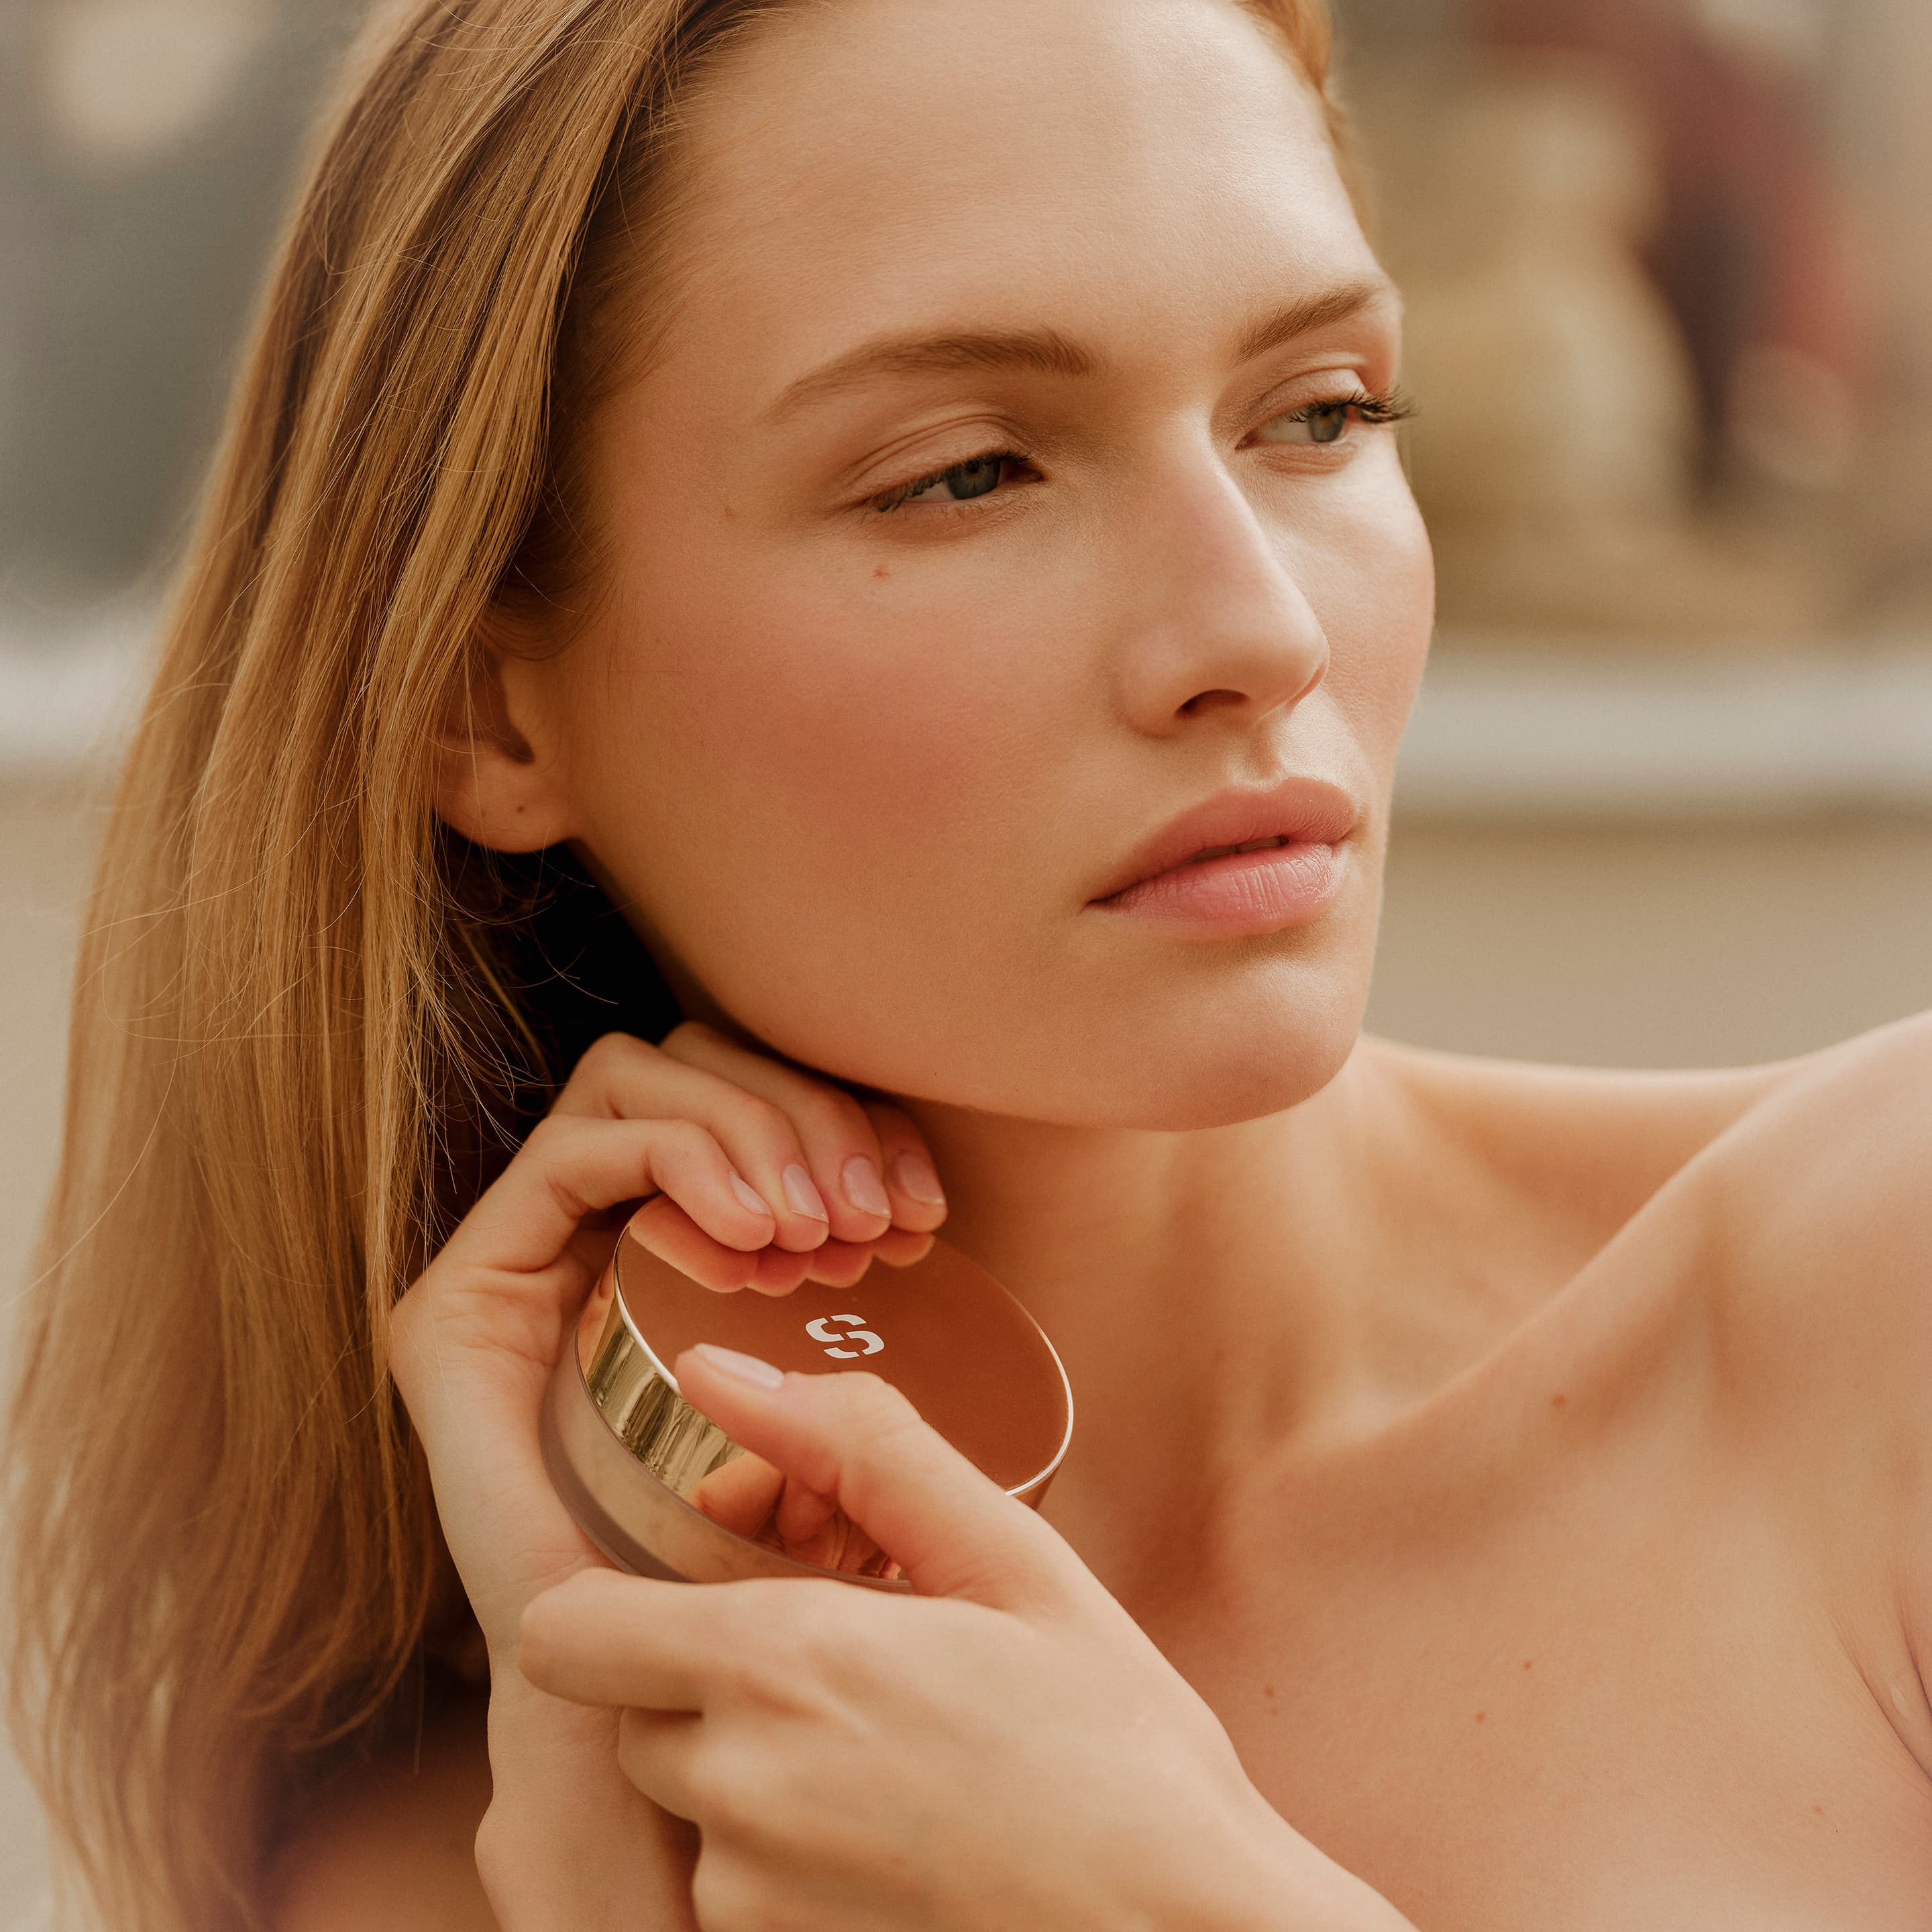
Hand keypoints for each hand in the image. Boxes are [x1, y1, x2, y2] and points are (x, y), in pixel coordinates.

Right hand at [387, 1024, 948, 1928]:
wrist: (653, 1702)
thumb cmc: (760, 1562)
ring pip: (633, 1081)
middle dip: (797, 1113)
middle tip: (869, 1219)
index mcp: (661, 1244)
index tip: (919, 1204)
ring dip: (747, 1131)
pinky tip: (751, 1233)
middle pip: (687, 1066)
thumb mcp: (836, 1397)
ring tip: (815, 1232)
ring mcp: (510, 1267)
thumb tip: (920, 1204)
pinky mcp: (457, 1304)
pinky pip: (570, 1155)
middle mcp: (576, 1239)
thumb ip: (848, 1306)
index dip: (837, 1114)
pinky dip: (676, 1161)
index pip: (739, 1096)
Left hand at [519, 1353, 1418, 1931]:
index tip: (727, 1584)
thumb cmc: (1116, 1744)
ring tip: (891, 1749)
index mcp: (781, 1663)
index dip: (624, 1595)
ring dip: (751, 1766)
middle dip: (706, 1673)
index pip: (564, 1628)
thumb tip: (717, 1371)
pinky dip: (786, 1852)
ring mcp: (747, 1902)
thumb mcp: (1009, 1557)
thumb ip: (856, 1443)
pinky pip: (730, 1887)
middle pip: (629, 1708)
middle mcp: (736, 1790)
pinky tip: (897, 1827)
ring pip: (684, 1801)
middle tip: (839, 1657)